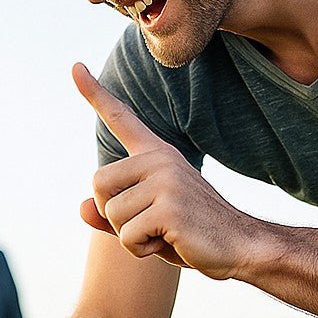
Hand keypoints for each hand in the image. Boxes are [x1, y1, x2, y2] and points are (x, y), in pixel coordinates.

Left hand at [73, 62, 254, 278]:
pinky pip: (127, 236)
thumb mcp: (148, 223)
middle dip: (113, 215)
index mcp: (157, 155)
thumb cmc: (193, 234)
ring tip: (164, 234)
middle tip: (148, 224)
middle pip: (98, 183)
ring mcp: (166, 180)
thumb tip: (80, 207)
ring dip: (130, 237)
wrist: (241, 247)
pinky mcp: (169, 207)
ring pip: (111, 214)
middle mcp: (160, 159)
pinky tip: (169, 243)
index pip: (121, 118)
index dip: (95, 93)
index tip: (76, 67)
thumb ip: (113, 216)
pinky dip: (141, 250)